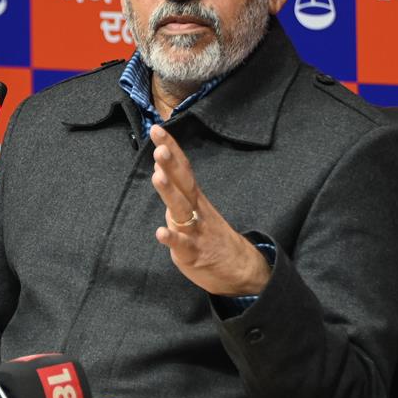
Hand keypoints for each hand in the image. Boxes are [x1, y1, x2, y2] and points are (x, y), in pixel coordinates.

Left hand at [149, 124, 270, 296]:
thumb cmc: (210, 234)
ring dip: (169, 192)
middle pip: (183, 183)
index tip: (157, 128)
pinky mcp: (193, 253)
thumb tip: (160, 164)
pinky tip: (160, 232)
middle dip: (171, 164)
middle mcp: (196, 209)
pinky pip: (182, 245)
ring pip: (181, 209)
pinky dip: (172, 239)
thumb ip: (177, 187)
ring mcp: (195, 230)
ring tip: (158, 176)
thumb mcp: (194, 206)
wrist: (240, 269)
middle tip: (159, 148)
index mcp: (194, 197)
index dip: (171, 148)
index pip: (183, 167)